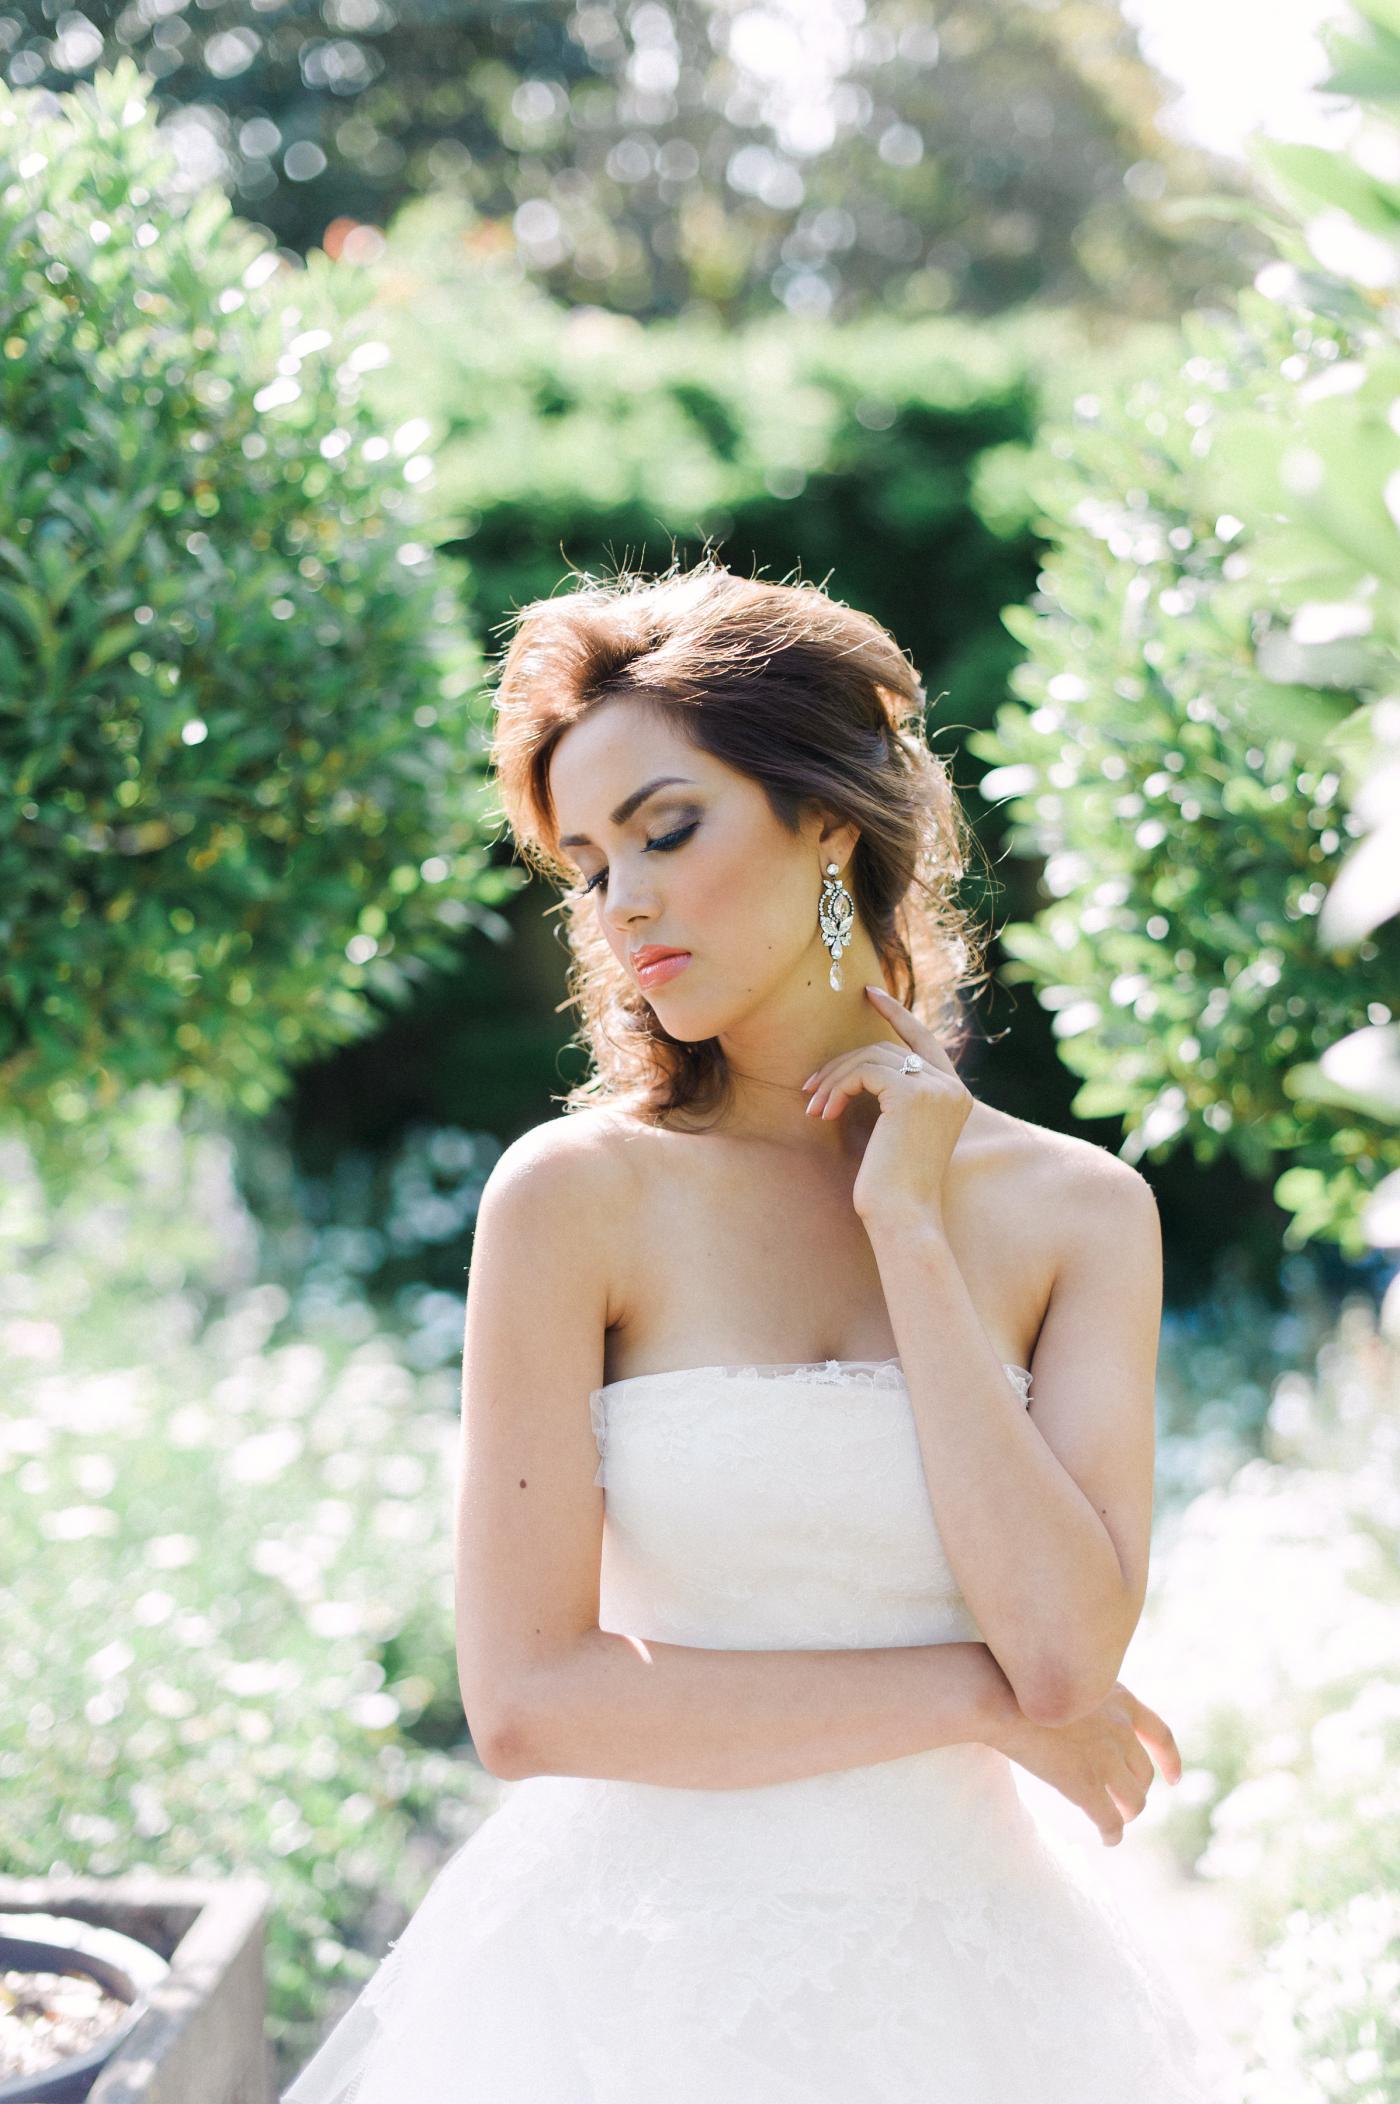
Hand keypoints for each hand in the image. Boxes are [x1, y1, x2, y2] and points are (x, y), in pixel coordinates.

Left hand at [801, 984, 972, 1225]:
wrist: (903, 1217)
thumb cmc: (893, 1186)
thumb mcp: (895, 1134)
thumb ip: (893, 1097)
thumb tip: (860, 1068)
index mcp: (954, 1095)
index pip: (923, 1040)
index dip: (896, 1013)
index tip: (868, 993)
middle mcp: (952, 1087)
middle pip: (887, 1049)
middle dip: (843, 1064)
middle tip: (810, 1089)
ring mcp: (936, 1088)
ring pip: (871, 1057)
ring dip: (834, 1080)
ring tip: (814, 1108)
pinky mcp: (912, 1093)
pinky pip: (864, 1071)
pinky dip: (837, 1088)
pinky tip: (824, 1114)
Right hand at [985, 1674, 1181, 1847]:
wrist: (997, 1694)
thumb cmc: (1016, 1677)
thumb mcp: (1066, 1673)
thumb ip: (1082, 1692)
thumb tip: (1073, 1704)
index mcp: (1119, 1698)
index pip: (1160, 1734)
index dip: (1170, 1760)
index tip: (1174, 1779)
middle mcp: (1120, 1728)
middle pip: (1143, 1772)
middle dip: (1138, 1789)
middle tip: (1125, 1799)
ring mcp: (1105, 1758)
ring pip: (1133, 1800)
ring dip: (1127, 1813)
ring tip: (1116, 1819)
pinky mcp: (1085, 1784)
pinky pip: (1109, 1819)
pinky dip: (1112, 1834)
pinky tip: (1107, 1840)